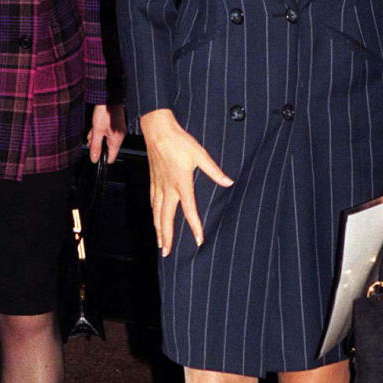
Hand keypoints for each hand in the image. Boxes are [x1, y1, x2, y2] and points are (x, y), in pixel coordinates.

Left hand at [87, 103, 126, 164]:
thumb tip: (94, 158)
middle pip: (107, 148)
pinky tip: (95, 127)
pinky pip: (108, 133)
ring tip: (92, 131)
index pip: (111, 157)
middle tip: (91, 140)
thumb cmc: (105, 111)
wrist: (109, 97)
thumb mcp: (97, 130)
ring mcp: (118, 130)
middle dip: (97, 145)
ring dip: (97, 137)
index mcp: (116, 140)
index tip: (95, 156)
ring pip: (106, 140)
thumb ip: (95, 146)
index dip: (102, 159)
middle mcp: (119, 136)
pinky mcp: (116, 125)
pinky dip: (100, 132)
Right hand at [140, 108, 232, 254]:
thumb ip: (214, 171)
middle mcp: (168, 188)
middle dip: (166, 237)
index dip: (195, 226)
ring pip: (157, 213)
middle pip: (166, 218)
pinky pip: (153, 203)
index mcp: (181, 183)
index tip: (198, 240)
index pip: (189, 210)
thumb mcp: (201, 154)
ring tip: (159, 243)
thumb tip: (229, 182)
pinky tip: (154, 219)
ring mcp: (158, 185)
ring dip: (158, 230)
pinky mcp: (153, 181)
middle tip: (166, 252)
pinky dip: (153, 215)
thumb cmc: (179, 141)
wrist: (157, 130)